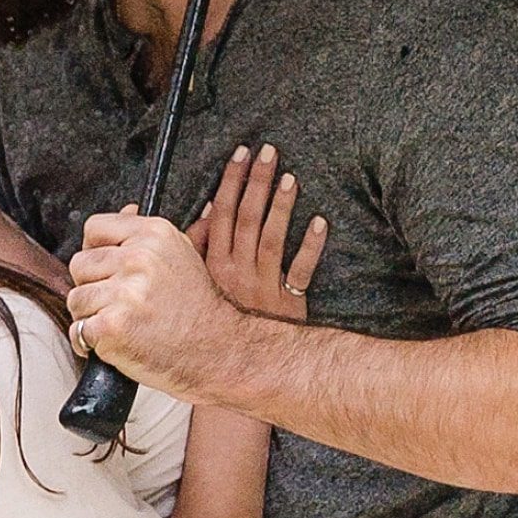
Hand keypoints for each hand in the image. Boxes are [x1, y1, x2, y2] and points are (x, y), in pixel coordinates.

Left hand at [66, 207, 239, 396]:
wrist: (217, 351)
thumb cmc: (197, 308)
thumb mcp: (181, 254)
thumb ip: (147, 235)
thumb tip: (124, 211)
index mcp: (154, 234)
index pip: (94, 228)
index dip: (96, 251)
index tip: (109, 270)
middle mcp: (138, 258)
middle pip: (79, 264)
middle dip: (93, 286)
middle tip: (122, 303)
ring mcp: (124, 292)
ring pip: (76, 298)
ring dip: (91, 316)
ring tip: (123, 323)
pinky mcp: (113, 326)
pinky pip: (78, 330)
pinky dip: (89, 343)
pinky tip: (115, 343)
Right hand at [186, 144, 325, 320]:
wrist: (241, 365)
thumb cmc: (219, 318)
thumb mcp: (198, 282)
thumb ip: (196, 247)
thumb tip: (206, 208)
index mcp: (212, 266)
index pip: (221, 214)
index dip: (230, 182)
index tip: (240, 155)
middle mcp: (236, 274)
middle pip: (247, 219)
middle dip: (256, 182)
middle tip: (268, 152)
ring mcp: (263, 287)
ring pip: (272, 240)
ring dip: (281, 207)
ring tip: (290, 178)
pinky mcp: (288, 302)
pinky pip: (301, 271)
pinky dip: (311, 246)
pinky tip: (320, 222)